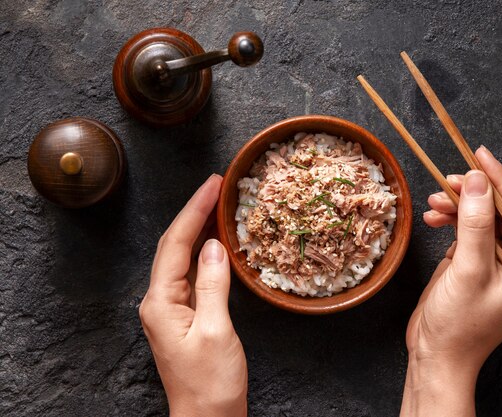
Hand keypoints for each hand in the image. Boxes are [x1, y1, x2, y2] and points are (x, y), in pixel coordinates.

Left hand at [139, 174, 246, 416]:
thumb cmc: (211, 383)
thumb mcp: (217, 330)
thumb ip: (213, 284)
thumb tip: (215, 246)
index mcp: (161, 302)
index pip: (176, 244)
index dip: (195, 210)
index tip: (214, 185)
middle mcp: (159, 300)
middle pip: (173, 244)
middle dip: (194, 211)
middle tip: (217, 185)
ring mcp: (170, 307)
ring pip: (181, 255)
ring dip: (198, 227)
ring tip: (218, 202)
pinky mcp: (184, 313)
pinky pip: (191, 272)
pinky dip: (203, 250)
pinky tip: (216, 239)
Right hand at [400, 146, 501, 416]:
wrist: (436, 355)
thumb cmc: (458, 323)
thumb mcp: (468, 269)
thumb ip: (475, 223)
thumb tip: (477, 180)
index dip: (498, 181)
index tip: (479, 154)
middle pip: (497, 212)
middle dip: (470, 195)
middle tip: (445, 182)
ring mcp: (497, 262)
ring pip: (479, 218)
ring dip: (456, 207)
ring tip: (433, 203)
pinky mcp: (474, 262)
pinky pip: (465, 230)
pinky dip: (450, 220)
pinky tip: (433, 217)